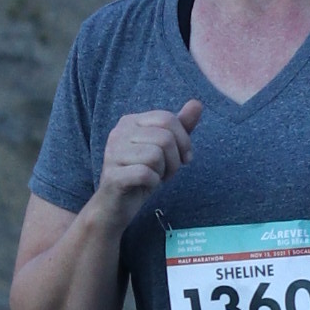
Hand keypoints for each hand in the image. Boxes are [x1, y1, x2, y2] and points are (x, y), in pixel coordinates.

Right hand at [93, 98, 200, 221]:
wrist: (115, 205)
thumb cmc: (141, 174)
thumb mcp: (164, 150)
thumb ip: (180, 126)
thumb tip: (197, 103)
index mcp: (130, 121)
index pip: (167, 118)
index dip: (183, 140)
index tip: (184, 158)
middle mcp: (119, 132)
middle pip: (164, 137)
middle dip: (175, 159)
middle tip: (167, 172)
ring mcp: (113, 153)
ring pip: (156, 155)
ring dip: (163, 172)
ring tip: (154, 177)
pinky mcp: (112, 175)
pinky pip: (145, 174)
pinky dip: (152, 182)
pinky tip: (145, 185)